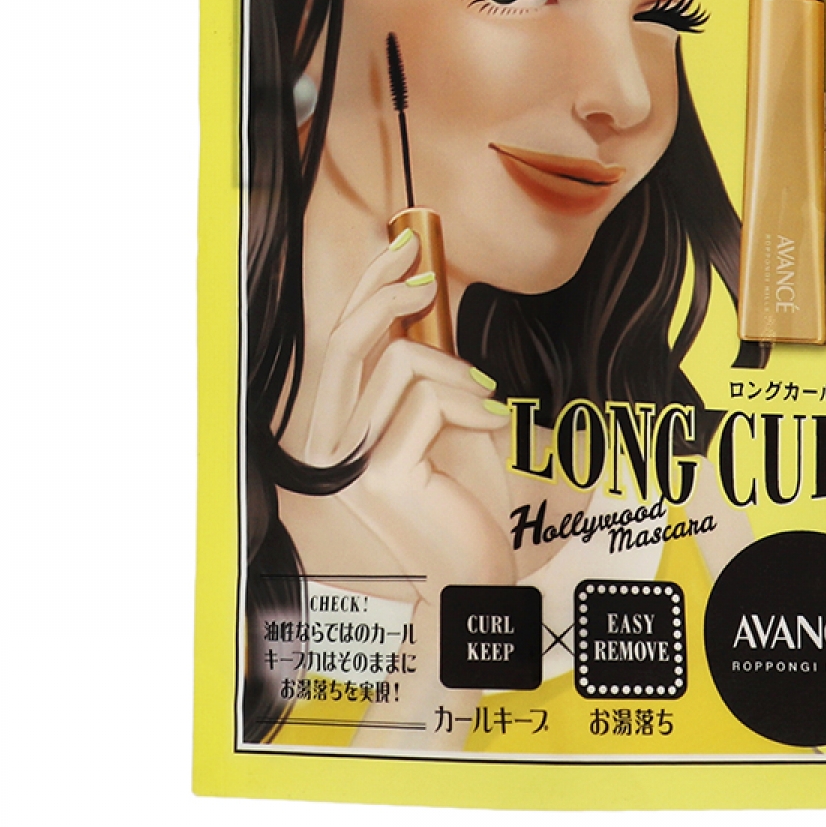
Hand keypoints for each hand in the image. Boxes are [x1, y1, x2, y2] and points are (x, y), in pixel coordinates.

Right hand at [283, 232, 513, 595]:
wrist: (475, 579)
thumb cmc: (463, 502)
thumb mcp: (439, 425)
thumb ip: (421, 376)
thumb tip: (423, 301)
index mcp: (337, 431)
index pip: (339, 343)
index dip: (366, 288)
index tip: (402, 246)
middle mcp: (330, 446)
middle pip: (345, 340)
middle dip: (386, 293)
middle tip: (430, 277)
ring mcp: (351, 463)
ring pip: (401, 365)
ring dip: (459, 373)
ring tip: (490, 403)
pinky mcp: (383, 476)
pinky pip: (430, 402)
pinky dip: (474, 406)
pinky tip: (495, 430)